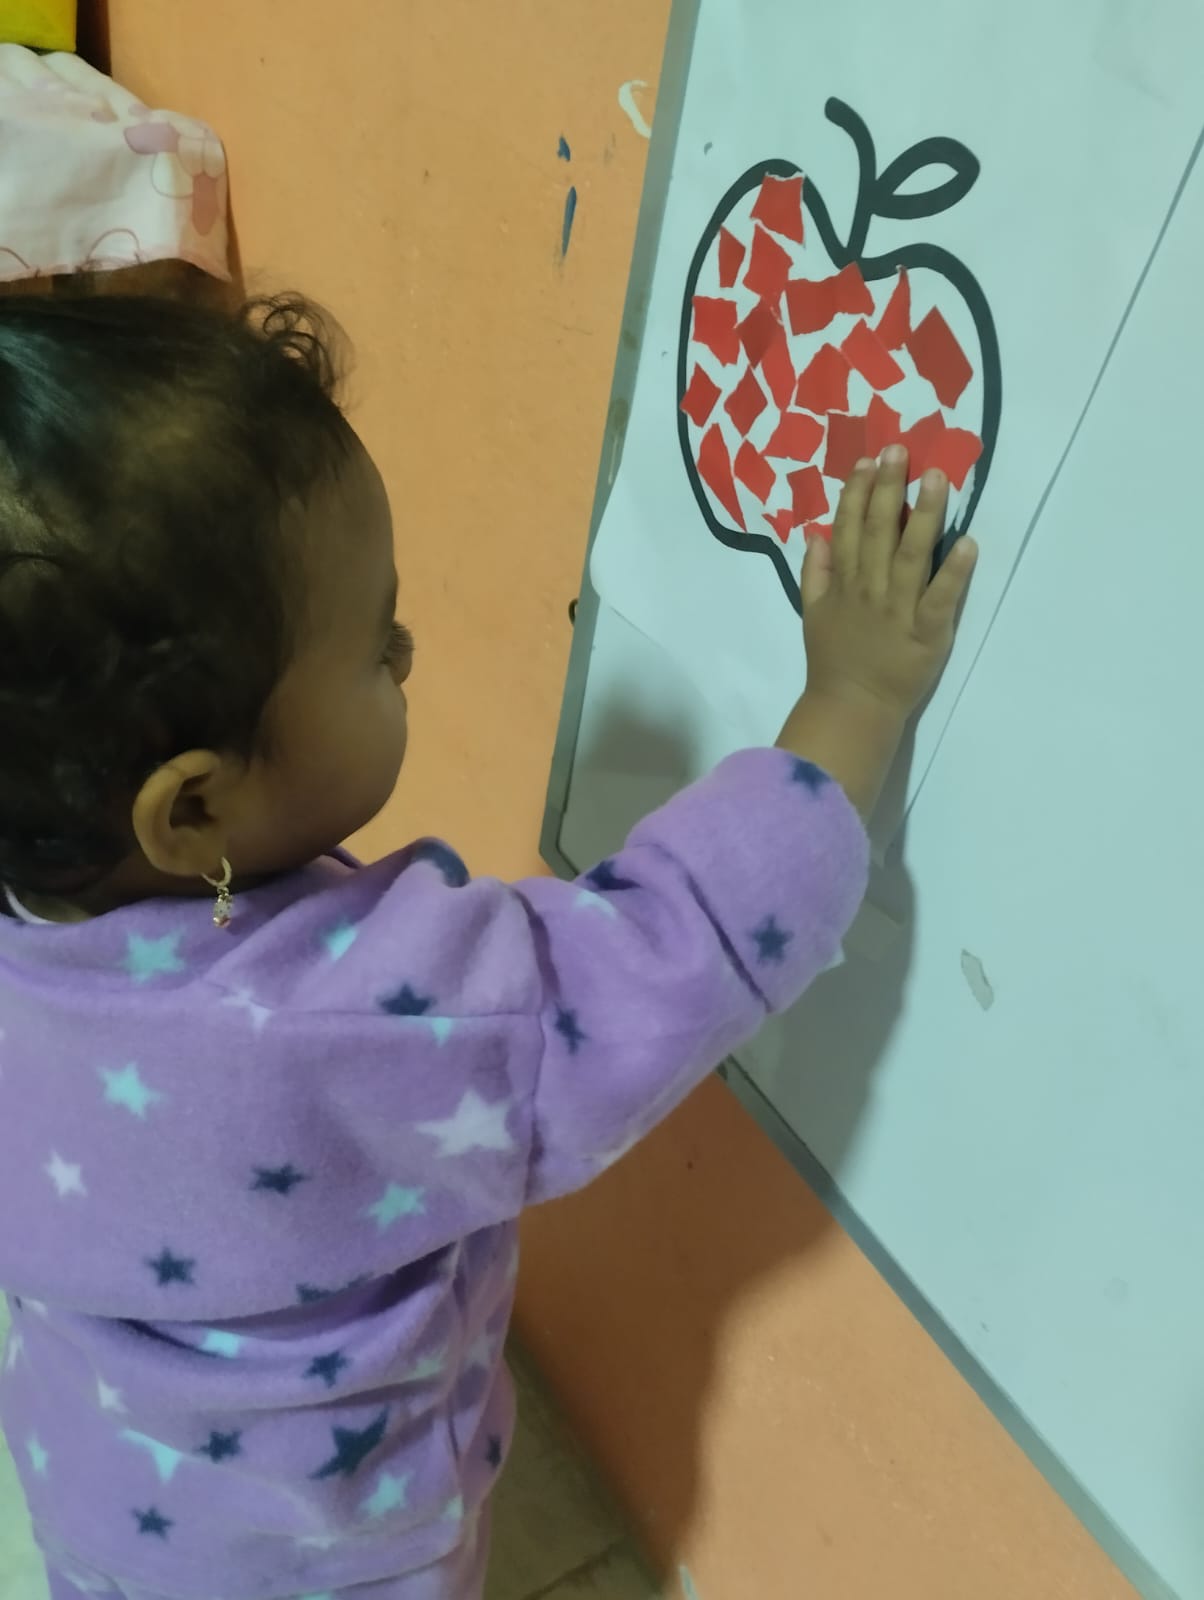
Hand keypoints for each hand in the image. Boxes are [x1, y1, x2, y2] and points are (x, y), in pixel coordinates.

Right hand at [801, 446, 976, 723]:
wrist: (851, 708)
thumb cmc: (834, 662)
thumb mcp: (812, 614)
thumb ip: (814, 574)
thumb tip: (817, 534)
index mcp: (844, 584)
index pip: (848, 528)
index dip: (857, 492)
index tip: (867, 460)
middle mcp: (869, 589)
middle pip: (878, 531)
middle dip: (888, 488)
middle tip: (900, 450)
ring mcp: (898, 610)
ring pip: (910, 555)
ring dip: (924, 516)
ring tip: (937, 479)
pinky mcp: (927, 633)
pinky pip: (940, 598)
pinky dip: (953, 572)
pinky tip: (968, 544)